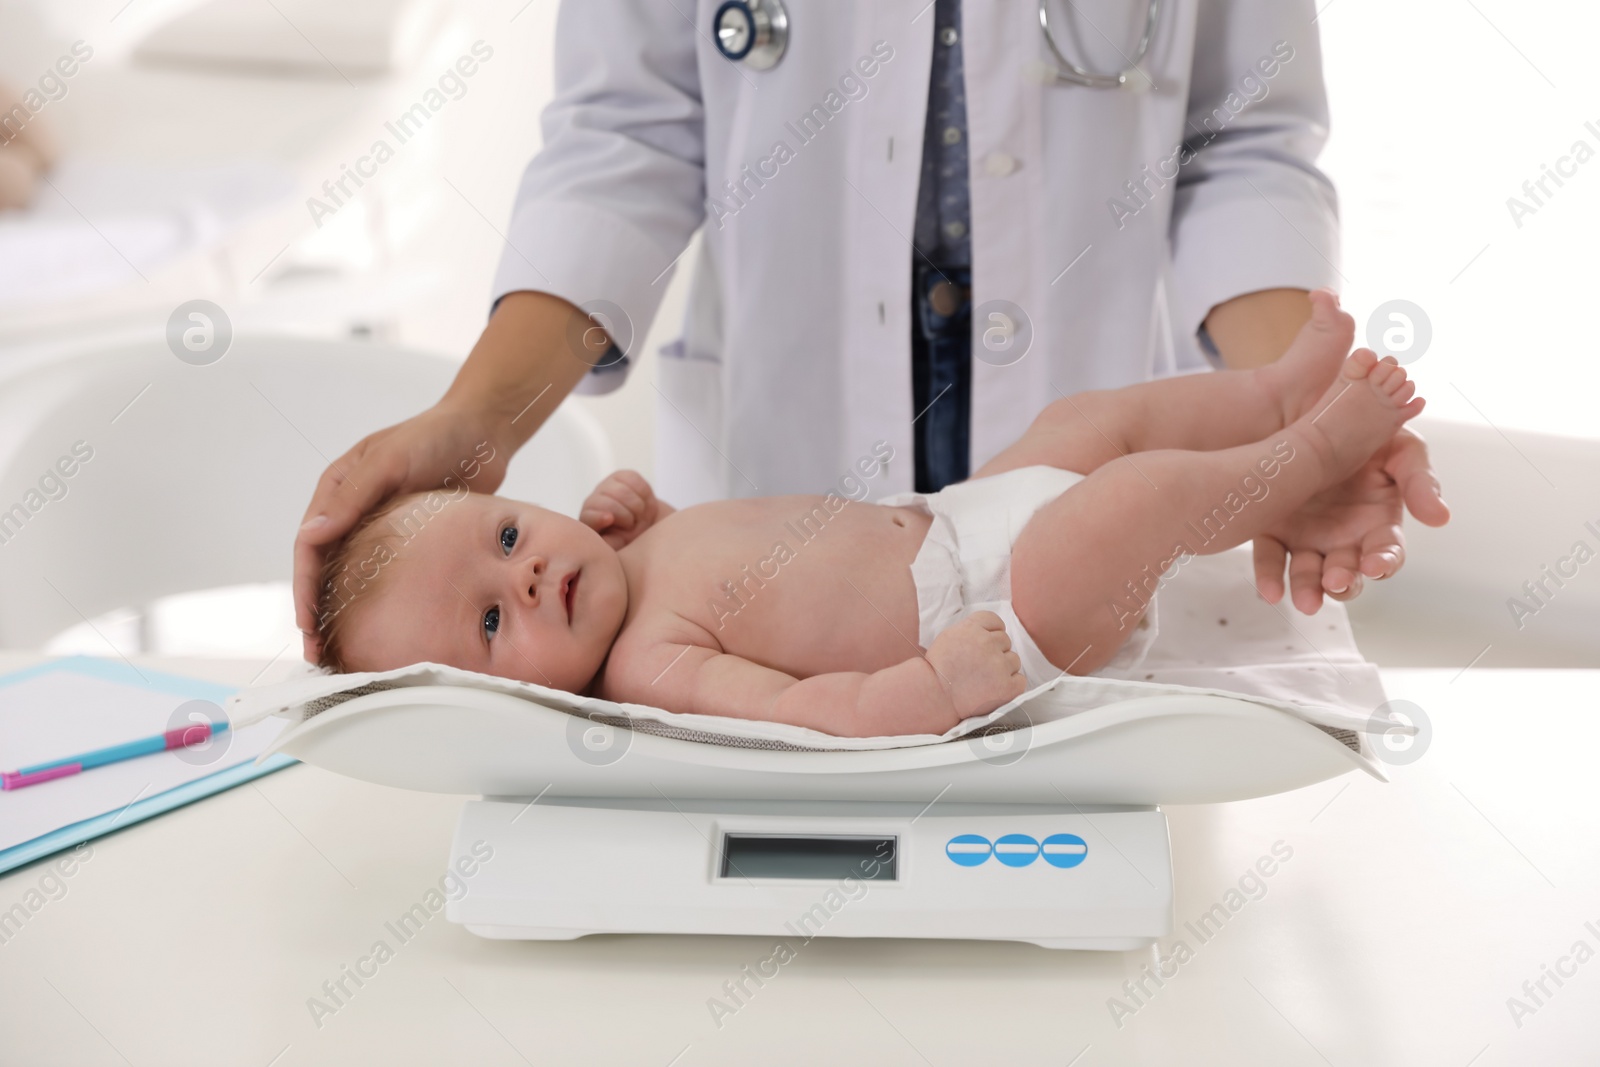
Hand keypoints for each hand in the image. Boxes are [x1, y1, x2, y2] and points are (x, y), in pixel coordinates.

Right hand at [294, 403, 511, 661]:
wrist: (484, 431)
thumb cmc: (434, 436)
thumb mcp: (389, 461)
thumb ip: (352, 496)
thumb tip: (311, 534)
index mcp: (336, 490)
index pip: (308, 547)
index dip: (304, 589)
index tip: (307, 625)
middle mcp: (353, 511)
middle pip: (325, 569)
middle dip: (317, 611)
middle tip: (320, 655)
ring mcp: (381, 526)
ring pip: (353, 577)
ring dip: (344, 613)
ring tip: (344, 653)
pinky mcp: (412, 538)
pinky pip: (388, 576)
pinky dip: (380, 602)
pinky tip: (387, 629)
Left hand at [580, 470, 670, 548]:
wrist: (645, 525)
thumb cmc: (628, 539)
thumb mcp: (618, 546)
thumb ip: (608, 544)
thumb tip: (600, 544)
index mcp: (589, 521)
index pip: (589, 515)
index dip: (598, 516)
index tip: (609, 519)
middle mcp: (594, 501)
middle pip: (609, 502)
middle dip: (627, 516)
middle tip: (633, 525)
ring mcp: (607, 486)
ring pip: (622, 491)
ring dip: (636, 506)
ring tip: (638, 515)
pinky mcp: (622, 476)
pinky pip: (634, 479)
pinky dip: (643, 492)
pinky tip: (642, 501)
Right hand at [925, 611, 1027, 718]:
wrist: (936, 698)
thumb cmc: (939, 670)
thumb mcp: (949, 636)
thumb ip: (972, 629)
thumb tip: (992, 631)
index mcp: (971, 628)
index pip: (994, 620)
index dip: (991, 632)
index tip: (985, 644)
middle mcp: (987, 643)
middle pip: (1005, 640)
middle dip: (995, 651)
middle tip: (979, 666)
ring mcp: (999, 665)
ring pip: (1014, 660)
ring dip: (1003, 668)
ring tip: (984, 679)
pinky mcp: (1007, 686)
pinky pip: (1020, 679)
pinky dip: (1010, 685)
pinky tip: (994, 688)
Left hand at [1254, 426, 1449, 612]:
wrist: (1314, 406)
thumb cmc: (1368, 428)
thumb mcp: (1402, 448)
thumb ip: (1420, 481)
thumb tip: (1441, 517)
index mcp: (1378, 521)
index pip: (1385, 552)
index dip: (1383, 562)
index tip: (1374, 565)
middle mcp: (1343, 536)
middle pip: (1346, 572)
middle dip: (1343, 582)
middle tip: (1337, 582)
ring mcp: (1306, 535)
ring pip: (1308, 573)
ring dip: (1309, 589)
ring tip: (1306, 600)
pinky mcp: (1272, 528)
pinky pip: (1270, 557)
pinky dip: (1270, 577)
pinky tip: (1271, 593)